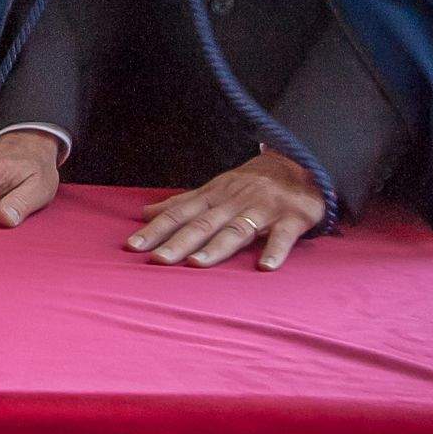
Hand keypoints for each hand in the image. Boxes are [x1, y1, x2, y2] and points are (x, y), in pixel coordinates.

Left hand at [128, 150, 327, 270]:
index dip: (156, 229)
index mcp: (214, 196)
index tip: (133, 245)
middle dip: (179, 242)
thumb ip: (182, 203)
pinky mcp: (292, 218)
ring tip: (197, 263)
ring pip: (237, 229)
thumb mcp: (214, 189)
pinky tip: (265, 267)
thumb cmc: (249, 184)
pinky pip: (283, 235)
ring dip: (217, 246)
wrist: (299, 166)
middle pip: (203, 223)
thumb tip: (146, 212)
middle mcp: (234, 201)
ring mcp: (263, 209)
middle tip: (157, 260)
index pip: (180, 213)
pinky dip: (275, 250)